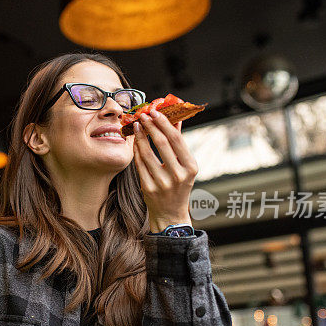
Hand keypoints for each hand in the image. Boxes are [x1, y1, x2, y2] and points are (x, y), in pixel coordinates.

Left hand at [133, 109, 197, 231]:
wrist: (170, 213)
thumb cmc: (178, 186)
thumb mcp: (185, 166)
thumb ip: (180, 144)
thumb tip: (176, 120)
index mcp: (190, 168)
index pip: (176, 140)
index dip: (164, 124)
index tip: (156, 112)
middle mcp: (177, 176)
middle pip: (161, 143)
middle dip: (151, 126)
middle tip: (144, 115)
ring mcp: (162, 183)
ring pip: (147, 153)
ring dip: (140, 136)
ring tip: (137, 125)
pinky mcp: (148, 188)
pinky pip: (139, 164)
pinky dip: (136, 151)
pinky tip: (134, 142)